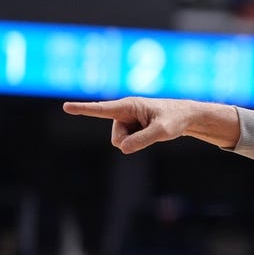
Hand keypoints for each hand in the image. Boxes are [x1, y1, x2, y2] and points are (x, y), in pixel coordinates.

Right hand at [63, 98, 239, 152]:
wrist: (186, 117)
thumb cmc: (175, 119)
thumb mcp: (163, 131)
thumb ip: (143, 140)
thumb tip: (121, 148)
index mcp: (129, 106)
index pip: (102, 109)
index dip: (83, 109)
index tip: (66, 106)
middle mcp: (125, 112)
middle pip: (116, 137)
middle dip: (130, 141)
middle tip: (153, 130)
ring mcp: (127, 120)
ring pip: (121, 142)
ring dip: (136, 141)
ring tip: (153, 129)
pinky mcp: (131, 127)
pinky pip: (128, 142)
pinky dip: (140, 141)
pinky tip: (151, 131)